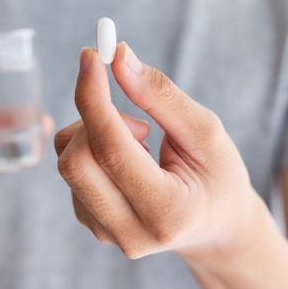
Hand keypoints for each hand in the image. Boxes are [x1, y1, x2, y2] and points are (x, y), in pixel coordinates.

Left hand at [55, 43, 265, 266]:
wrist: (216, 226)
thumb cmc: (218, 176)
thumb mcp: (206, 131)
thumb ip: (161, 95)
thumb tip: (119, 58)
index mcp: (167, 212)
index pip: (111, 150)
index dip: (94, 97)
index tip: (90, 55)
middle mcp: (130, 233)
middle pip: (76, 161)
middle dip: (95, 118)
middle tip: (138, 116)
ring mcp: (106, 233)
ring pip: (68, 162)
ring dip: (97, 133)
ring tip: (143, 143)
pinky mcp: (91, 223)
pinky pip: (72, 170)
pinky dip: (93, 148)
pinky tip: (129, 160)